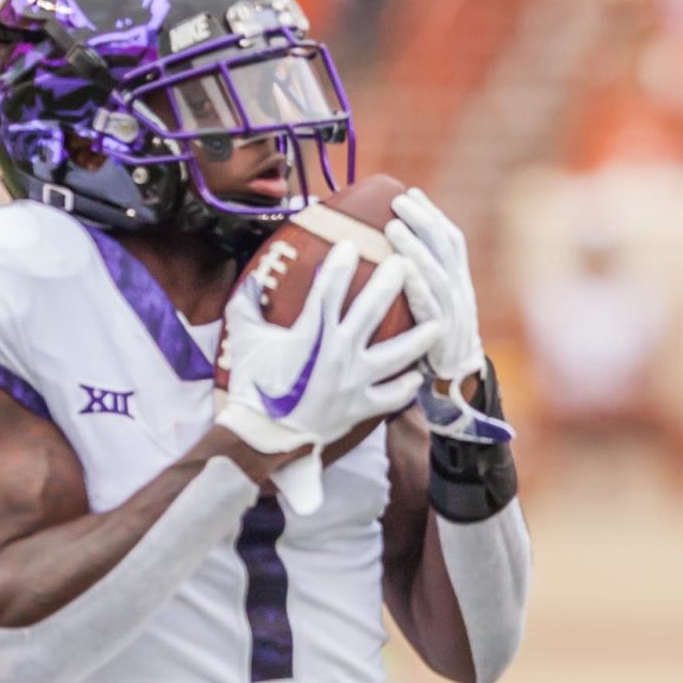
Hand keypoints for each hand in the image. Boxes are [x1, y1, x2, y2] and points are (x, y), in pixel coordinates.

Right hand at [217, 239, 439, 515]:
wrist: (264, 438)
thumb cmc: (253, 388)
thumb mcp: (245, 341)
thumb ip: (246, 307)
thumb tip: (251, 281)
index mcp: (312, 333)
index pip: (329, 289)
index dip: (340, 264)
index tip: (351, 245)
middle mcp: (339, 353)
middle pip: (371, 310)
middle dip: (389, 283)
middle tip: (404, 264)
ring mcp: (355, 381)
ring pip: (397, 355)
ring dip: (419, 338)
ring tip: (437, 324)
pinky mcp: (361, 407)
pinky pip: (393, 396)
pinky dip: (406, 387)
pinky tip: (416, 376)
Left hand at [386, 188, 484, 385]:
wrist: (455, 383)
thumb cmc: (433, 340)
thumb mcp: (435, 305)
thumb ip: (423, 278)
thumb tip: (392, 248)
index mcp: (459, 283)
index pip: (451, 241)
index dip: (433, 215)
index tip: (412, 193)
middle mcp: (460, 293)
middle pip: (447, 248)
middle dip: (424, 219)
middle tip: (398, 200)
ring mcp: (453, 313)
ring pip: (438, 272)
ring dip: (416, 246)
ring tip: (393, 226)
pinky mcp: (442, 334)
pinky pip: (430, 305)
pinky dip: (416, 283)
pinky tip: (400, 268)